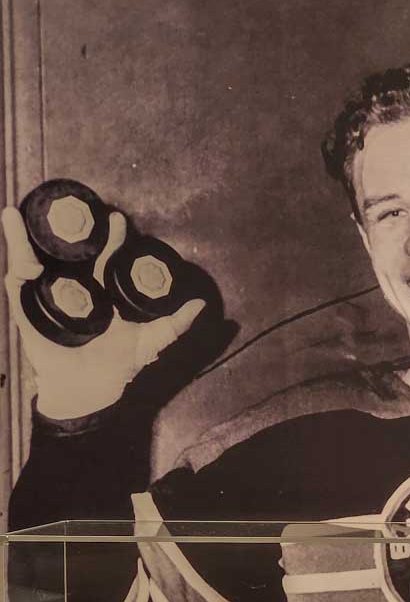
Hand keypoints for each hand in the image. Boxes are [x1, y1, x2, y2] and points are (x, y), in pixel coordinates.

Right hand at [3, 205, 204, 419]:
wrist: (87, 392)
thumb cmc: (116, 367)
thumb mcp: (149, 342)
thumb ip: (174, 324)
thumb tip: (200, 304)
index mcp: (101, 291)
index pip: (105, 257)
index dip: (111, 238)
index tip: (118, 220)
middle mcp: (72, 288)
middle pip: (67, 251)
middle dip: (69, 227)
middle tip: (77, 209)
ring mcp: (47, 295)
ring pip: (33, 257)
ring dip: (23, 235)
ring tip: (16, 212)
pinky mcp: (26, 308)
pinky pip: (16, 280)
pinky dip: (16, 259)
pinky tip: (20, 246)